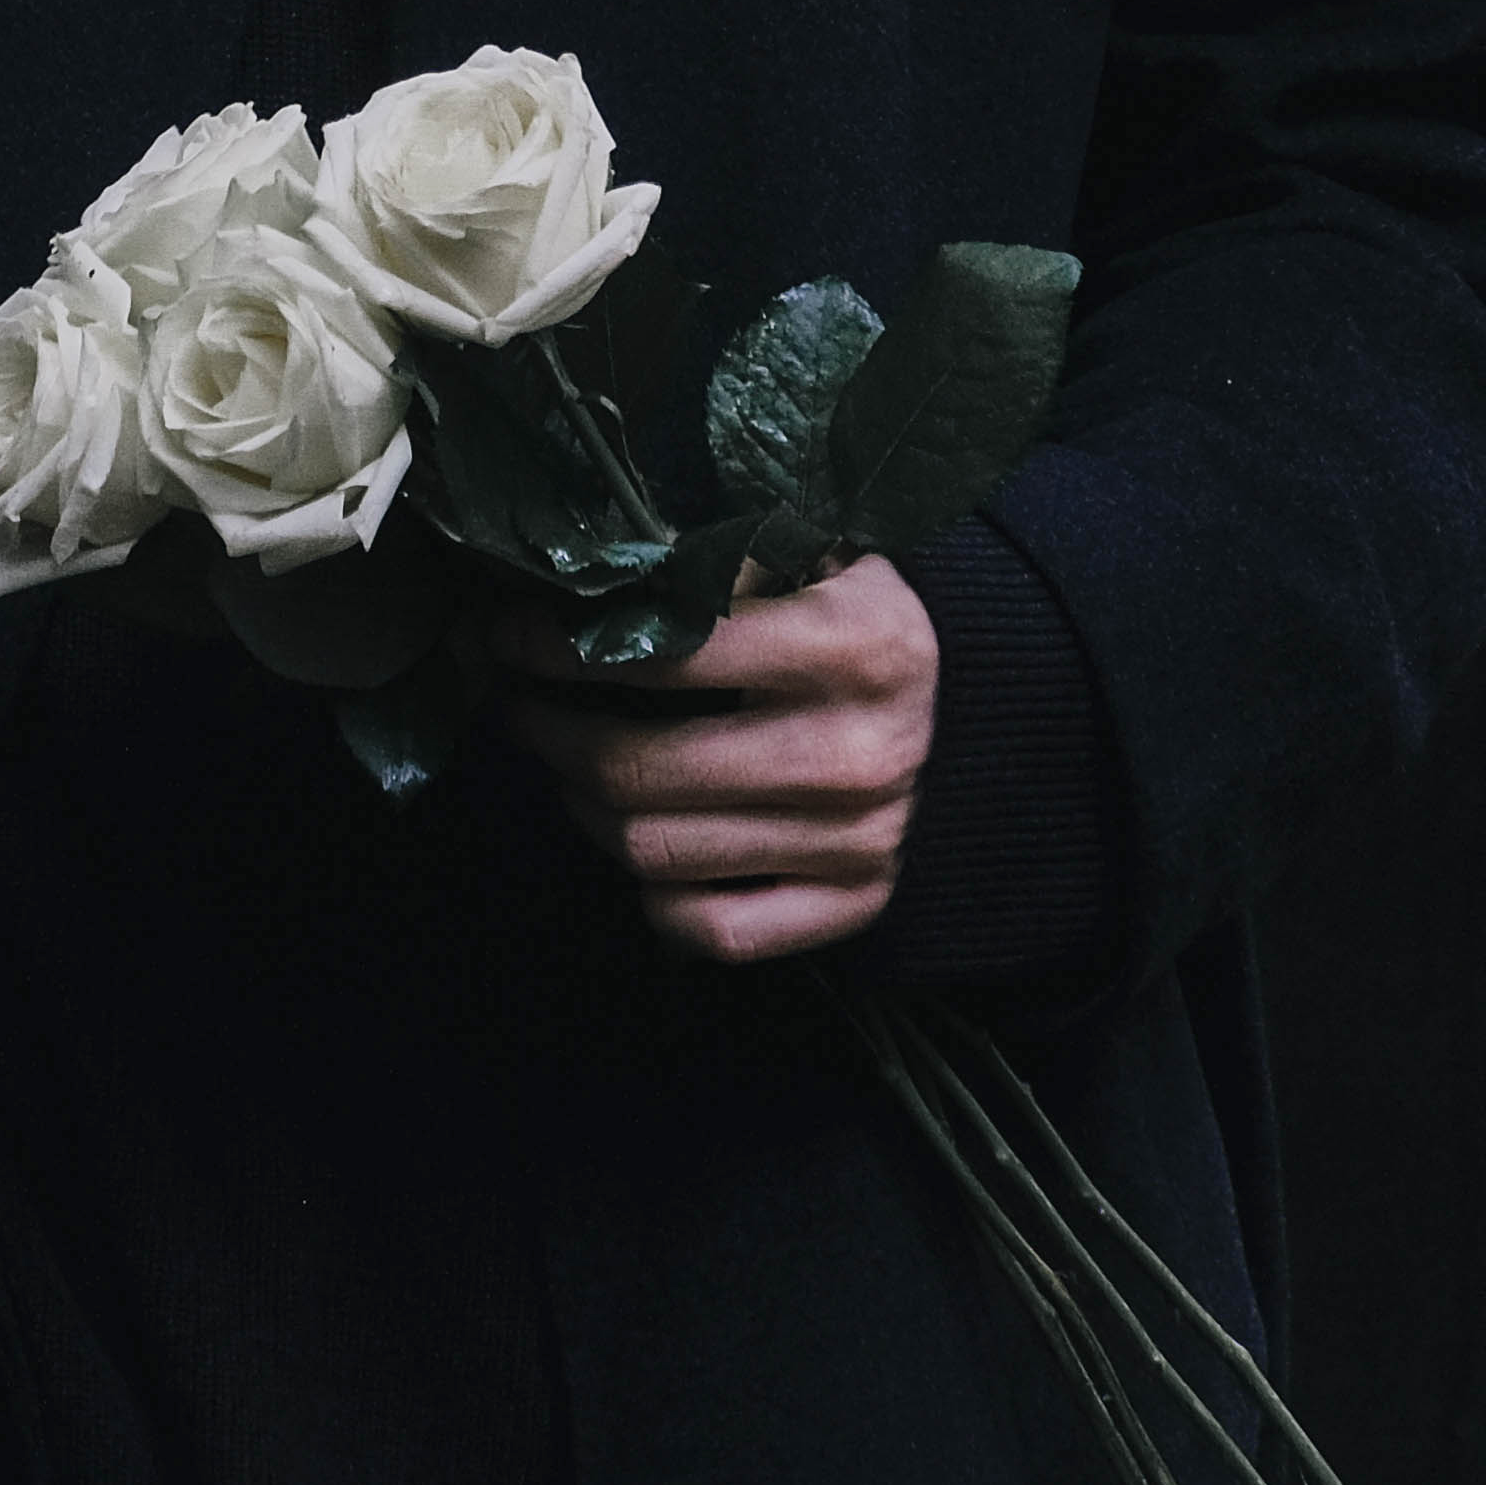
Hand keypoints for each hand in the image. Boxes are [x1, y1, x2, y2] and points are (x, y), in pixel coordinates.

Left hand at [488, 555, 938, 965]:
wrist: (977, 714)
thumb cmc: (857, 619)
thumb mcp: (810, 555)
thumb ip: (712, 558)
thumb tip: (569, 569)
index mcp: (852, 644)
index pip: (663, 654)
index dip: (558, 646)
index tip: (508, 634)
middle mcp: (857, 754)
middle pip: (638, 770)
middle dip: (550, 732)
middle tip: (518, 701)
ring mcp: (860, 843)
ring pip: (655, 853)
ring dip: (584, 805)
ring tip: (565, 759)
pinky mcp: (854, 906)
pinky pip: (713, 930)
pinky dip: (656, 897)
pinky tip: (640, 840)